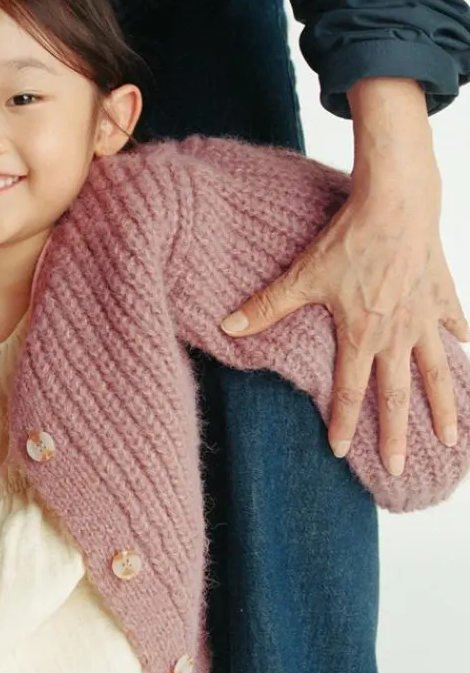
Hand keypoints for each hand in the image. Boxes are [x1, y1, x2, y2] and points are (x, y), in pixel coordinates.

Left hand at [221, 154, 467, 474]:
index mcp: (361, 336)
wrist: (397, 204)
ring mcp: (422, 317)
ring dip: (442, 406)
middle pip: (396, 395)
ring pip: (435, 373)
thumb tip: (226, 325)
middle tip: (399, 468)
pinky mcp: (440, 294)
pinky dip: (459, 337)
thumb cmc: (349, 239)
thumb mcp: (302, 275)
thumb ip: (267, 306)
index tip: (340, 451)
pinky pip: (452, 322)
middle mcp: (395, 335)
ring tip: (449, 439)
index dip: (343, 423)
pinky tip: (464, 350)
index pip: (349, 391)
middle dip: (395, 435)